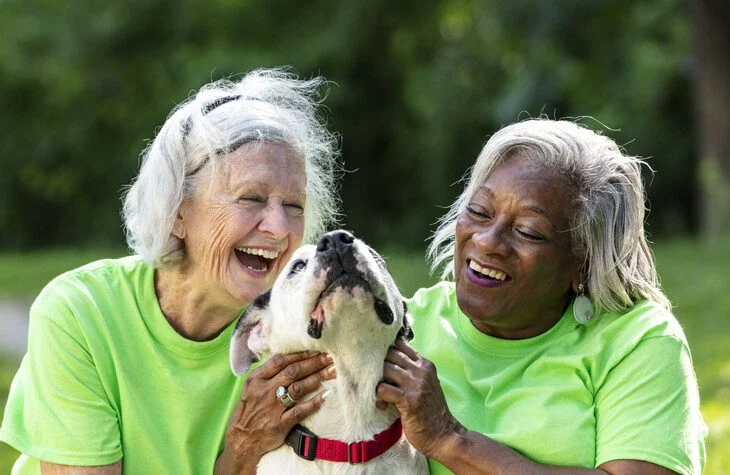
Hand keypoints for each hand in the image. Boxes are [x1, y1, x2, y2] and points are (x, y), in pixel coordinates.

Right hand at [216, 351, 334, 473]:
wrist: (242, 440)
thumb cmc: (250, 410)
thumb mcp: (252, 388)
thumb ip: (268, 373)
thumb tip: (290, 357)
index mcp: (256, 379)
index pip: (281, 361)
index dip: (300, 354)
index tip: (316, 348)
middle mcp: (264, 391)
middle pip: (293, 372)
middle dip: (314, 362)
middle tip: (330, 356)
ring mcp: (272, 408)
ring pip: (299, 388)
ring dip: (318, 378)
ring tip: (333, 370)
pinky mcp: (280, 424)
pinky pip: (300, 411)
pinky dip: (314, 402)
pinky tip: (326, 395)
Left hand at [376, 339, 461, 458]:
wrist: (443, 434)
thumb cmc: (430, 410)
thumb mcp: (426, 384)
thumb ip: (412, 370)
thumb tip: (388, 360)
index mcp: (425, 364)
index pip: (400, 345)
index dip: (386, 351)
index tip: (380, 362)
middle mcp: (421, 371)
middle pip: (389, 355)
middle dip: (378, 366)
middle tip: (377, 380)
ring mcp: (415, 384)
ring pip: (385, 369)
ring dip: (377, 382)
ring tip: (381, 395)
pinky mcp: (408, 399)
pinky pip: (383, 389)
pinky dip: (379, 396)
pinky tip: (383, 405)